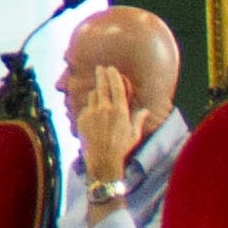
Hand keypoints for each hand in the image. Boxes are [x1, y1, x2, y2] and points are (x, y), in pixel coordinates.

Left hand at [76, 64, 147, 184]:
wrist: (102, 159)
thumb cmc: (121, 147)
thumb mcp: (134, 133)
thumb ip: (138, 119)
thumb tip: (146, 110)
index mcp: (119, 110)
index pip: (116, 87)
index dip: (113, 76)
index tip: (111, 68)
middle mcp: (104, 109)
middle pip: (101, 87)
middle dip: (101, 75)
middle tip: (100, 68)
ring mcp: (91, 113)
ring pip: (92, 96)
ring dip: (96, 93)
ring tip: (99, 92)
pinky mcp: (81, 119)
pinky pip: (85, 108)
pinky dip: (89, 107)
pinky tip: (93, 113)